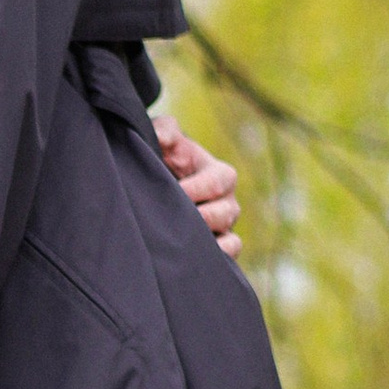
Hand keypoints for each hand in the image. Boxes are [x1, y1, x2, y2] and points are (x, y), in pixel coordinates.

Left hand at [155, 115, 240, 254]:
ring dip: (207, 241)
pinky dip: (218, 259)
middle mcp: (227, 201)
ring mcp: (225, 226)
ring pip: (231, 239)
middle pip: (226, 213)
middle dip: (200, 217)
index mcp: (218, 173)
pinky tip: (192, 259)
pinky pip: (230, 256)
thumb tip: (164, 138)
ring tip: (183, 240)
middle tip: (174, 219)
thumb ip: (164, 130)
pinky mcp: (219, 247)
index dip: (194, 189)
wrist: (156, 181)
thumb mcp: (162, 137)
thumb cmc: (163, 156)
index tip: (172, 191)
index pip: (217, 182)